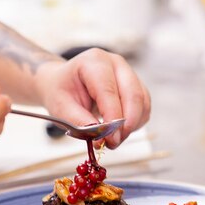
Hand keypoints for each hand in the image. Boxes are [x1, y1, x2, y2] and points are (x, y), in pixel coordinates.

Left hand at [36, 48, 150, 147]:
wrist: (63, 84)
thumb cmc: (61, 92)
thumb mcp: (61, 107)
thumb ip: (80, 122)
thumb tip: (101, 139)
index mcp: (94, 62)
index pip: (109, 91)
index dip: (112, 118)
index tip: (109, 140)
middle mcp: (115, 63)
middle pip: (133, 94)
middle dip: (126, 124)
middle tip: (113, 143)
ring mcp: (128, 73)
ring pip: (142, 102)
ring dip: (131, 125)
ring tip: (113, 139)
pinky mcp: (135, 86)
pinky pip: (144, 107)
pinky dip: (135, 123)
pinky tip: (119, 130)